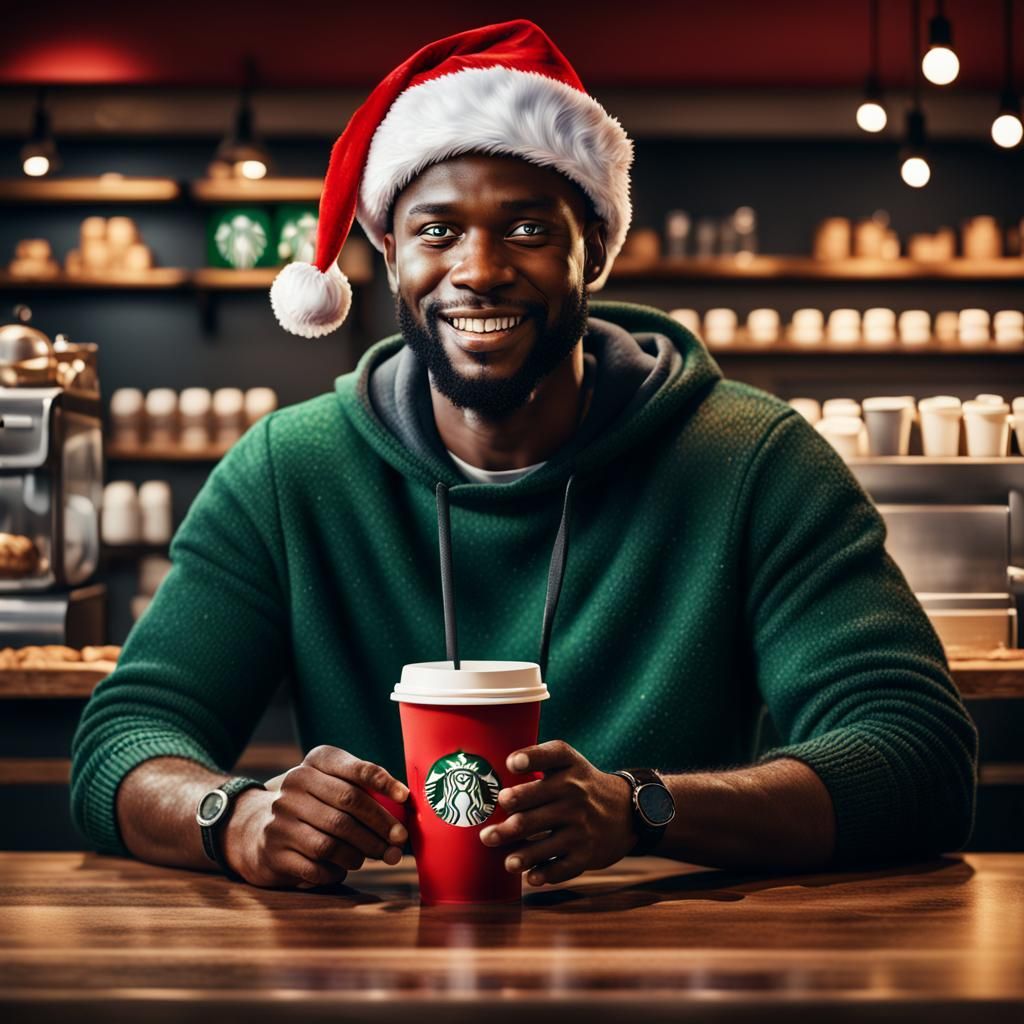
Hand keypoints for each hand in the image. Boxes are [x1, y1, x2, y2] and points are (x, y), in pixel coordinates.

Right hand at [222, 745, 408, 889]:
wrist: (257, 829)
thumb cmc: (314, 807)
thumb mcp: (333, 786)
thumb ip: (366, 792)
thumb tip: (405, 812)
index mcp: (316, 762)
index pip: (355, 769)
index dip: (384, 783)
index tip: (405, 798)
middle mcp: (295, 784)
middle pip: (348, 805)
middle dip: (380, 826)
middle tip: (399, 842)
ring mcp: (281, 818)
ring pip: (334, 840)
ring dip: (362, 852)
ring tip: (374, 855)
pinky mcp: (274, 850)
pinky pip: (317, 866)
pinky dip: (338, 870)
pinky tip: (345, 867)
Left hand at [479, 739, 635, 886]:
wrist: (625, 810)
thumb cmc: (581, 783)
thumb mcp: (568, 761)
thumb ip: (536, 758)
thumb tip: (494, 770)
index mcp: (567, 768)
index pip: (547, 757)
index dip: (529, 759)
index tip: (511, 764)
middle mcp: (574, 795)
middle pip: (532, 813)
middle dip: (507, 826)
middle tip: (486, 835)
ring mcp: (580, 826)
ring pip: (543, 845)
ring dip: (520, 856)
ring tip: (506, 862)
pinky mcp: (586, 853)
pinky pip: (562, 868)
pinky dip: (545, 874)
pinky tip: (530, 877)